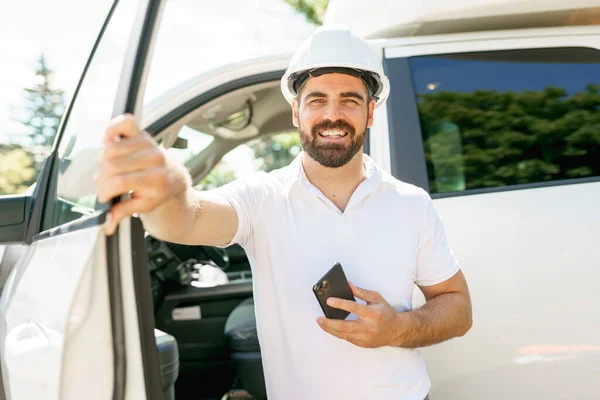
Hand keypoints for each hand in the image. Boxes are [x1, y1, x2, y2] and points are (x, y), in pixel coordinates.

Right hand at [95, 114, 184, 234]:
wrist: (174, 177)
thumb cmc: (156, 192)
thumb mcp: (143, 206)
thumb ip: (123, 212)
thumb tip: (106, 225)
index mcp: (156, 179)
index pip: (119, 182)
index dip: (104, 191)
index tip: (103, 197)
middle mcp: (154, 158)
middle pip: (110, 166)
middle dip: (102, 179)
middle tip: (105, 185)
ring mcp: (148, 143)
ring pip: (110, 149)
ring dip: (103, 161)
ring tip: (109, 170)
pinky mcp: (142, 132)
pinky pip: (123, 122)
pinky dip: (111, 129)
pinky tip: (109, 142)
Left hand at [317, 281, 400, 347]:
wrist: (396, 330)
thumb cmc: (386, 313)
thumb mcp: (376, 298)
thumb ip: (362, 292)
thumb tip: (348, 285)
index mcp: (373, 313)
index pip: (354, 307)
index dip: (340, 304)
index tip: (329, 300)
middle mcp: (369, 327)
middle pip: (346, 326)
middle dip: (330, 323)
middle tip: (319, 318)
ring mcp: (366, 338)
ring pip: (344, 335)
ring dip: (331, 329)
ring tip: (321, 323)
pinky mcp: (363, 344)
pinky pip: (348, 339)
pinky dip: (339, 333)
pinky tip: (332, 328)